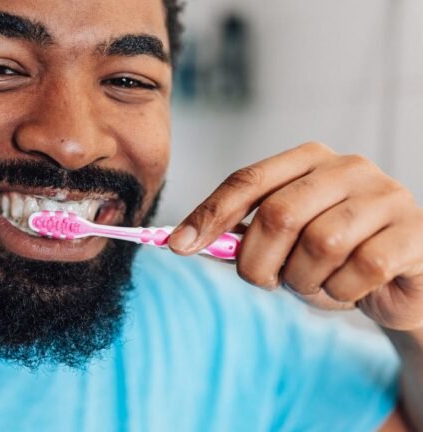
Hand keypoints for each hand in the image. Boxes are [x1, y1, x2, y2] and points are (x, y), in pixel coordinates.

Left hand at [167, 142, 422, 330]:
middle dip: (258, 262)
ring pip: (321, 243)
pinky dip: (343, 292)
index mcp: (309, 159)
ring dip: (305, 281)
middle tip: (266, 282)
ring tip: (316, 284)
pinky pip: (361, 268)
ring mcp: (386, 195)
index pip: (247, 179)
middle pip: (278, 214)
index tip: (178, 247)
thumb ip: (244, 234)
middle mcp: (348, 167)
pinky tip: (350, 290)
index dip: (210, 214)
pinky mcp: (415, 230)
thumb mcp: (284, 243)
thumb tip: (184, 240)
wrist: (402, 280)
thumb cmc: (333, 257)